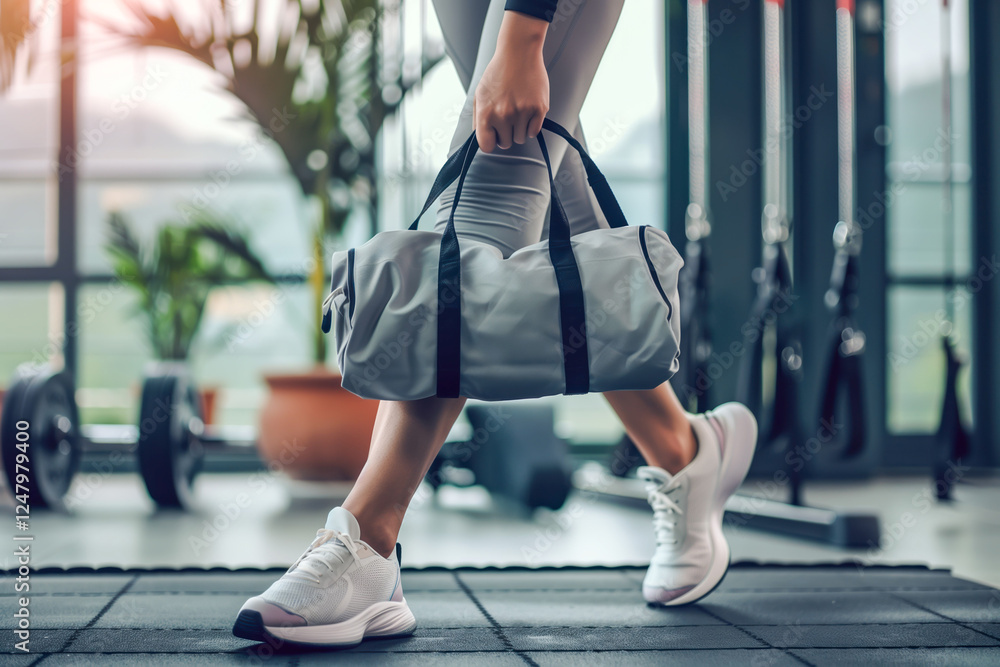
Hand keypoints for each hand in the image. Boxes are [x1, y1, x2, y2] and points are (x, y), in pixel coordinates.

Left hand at [473, 12, 549, 152]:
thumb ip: (478, 119)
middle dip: (506, 133)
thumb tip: (482, 138)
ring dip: (520, 129)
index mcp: (486, 113)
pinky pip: (534, 132)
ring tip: (518, 110)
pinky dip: (532, 125)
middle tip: (508, 116)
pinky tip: (527, 109)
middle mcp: (503, 115)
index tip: (494, 134)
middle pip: (506, 143)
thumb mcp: (480, 94)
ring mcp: (522, 113)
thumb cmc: (498, 72)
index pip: (487, 146)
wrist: (518, 52)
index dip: (491, 141)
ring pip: (521, 139)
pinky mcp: (539, 109)